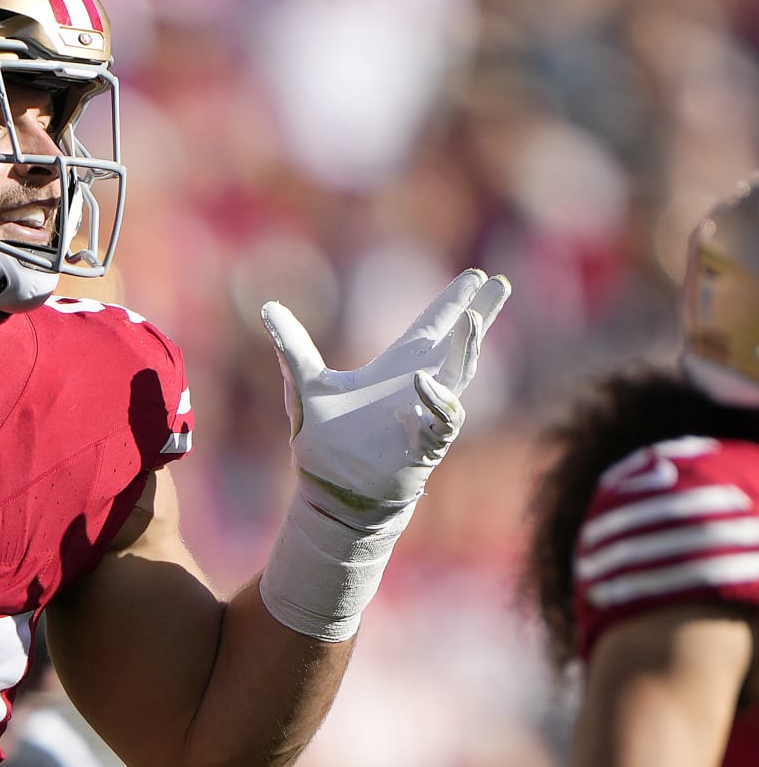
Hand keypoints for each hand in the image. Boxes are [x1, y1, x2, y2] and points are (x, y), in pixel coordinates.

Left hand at [260, 269, 510, 532]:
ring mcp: (427, 415)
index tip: (477, 276)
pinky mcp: (426, 445)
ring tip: (474, 319)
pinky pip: (443, 419)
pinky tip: (422, 382)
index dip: (453, 303)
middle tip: (499, 283)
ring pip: (458, 376)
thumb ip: (292, 348)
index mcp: (395, 369)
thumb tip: (268, 308)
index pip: (431, 327)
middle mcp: (418, 387)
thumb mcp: (305, 387)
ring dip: (467, 348)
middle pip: (458, 345)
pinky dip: (436, 401)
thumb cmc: (325, 443)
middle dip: (478, 315)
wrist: (332, 490)